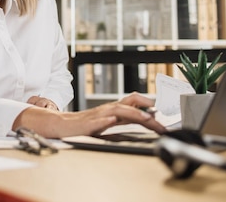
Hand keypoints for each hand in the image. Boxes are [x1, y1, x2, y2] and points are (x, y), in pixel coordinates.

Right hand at [14, 92, 165, 137]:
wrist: (60, 125)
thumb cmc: (84, 124)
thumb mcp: (107, 120)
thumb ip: (123, 118)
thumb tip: (145, 118)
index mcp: (113, 108)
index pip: (136, 101)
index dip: (151, 103)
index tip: (165, 113)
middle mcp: (108, 109)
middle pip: (131, 103)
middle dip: (148, 112)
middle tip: (162, 123)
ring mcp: (98, 116)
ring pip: (118, 110)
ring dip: (134, 114)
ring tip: (147, 119)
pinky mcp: (87, 124)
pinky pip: (97, 121)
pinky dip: (106, 120)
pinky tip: (112, 120)